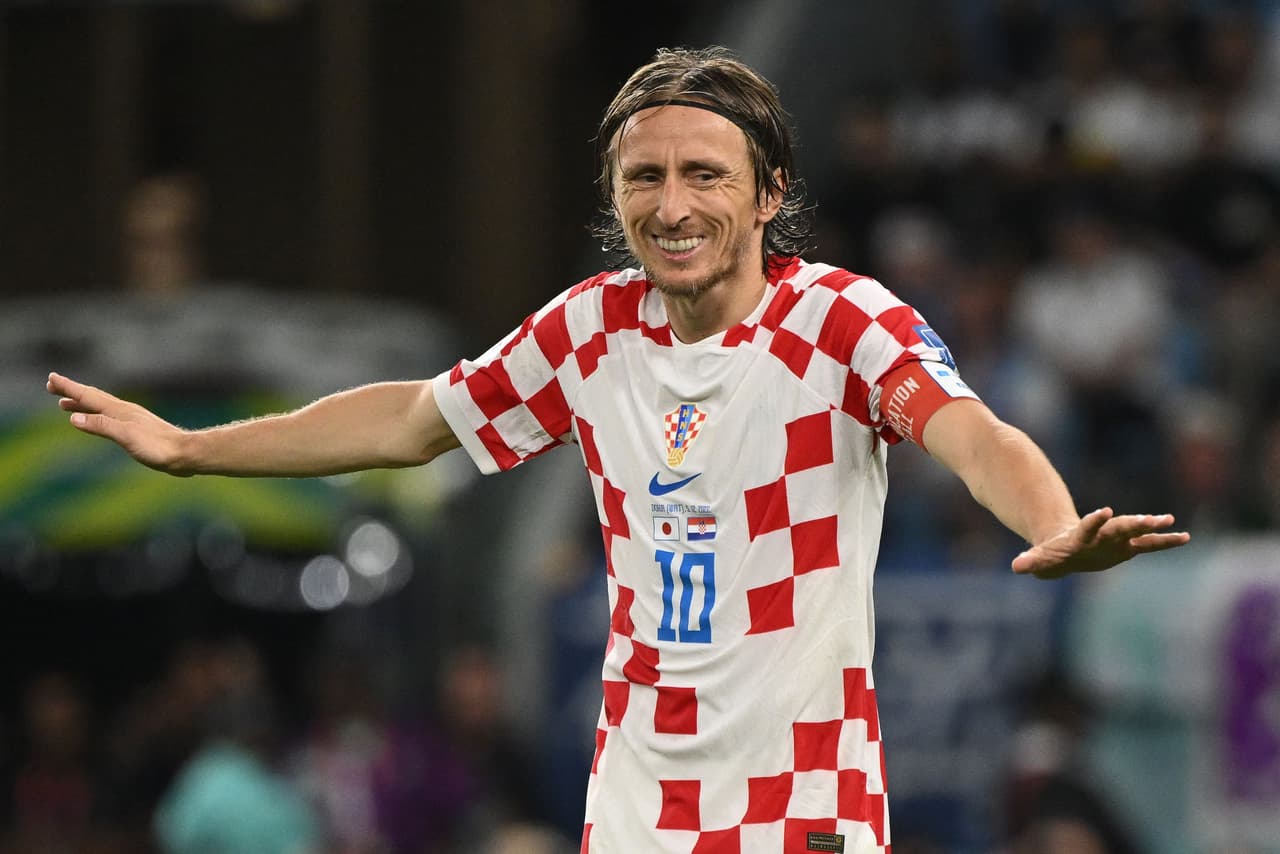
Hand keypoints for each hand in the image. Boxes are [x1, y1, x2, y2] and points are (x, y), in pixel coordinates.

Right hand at [47, 372, 191, 474]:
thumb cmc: (158, 447)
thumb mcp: (126, 436)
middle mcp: (124, 411)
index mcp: (119, 410)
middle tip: (52, 386)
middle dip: (72, 392)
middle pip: (93, 398)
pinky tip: (97, 422)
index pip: (88, 396)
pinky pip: (109, 418)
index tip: (52, 378)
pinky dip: (96, 416)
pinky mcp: (137, 430)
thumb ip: (101, 426)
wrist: (185, 454)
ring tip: (65, 404)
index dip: (69, 388)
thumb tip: (73, 418)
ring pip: (100, 408)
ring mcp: (131, 420)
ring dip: (82, 404)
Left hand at [1011, 507, 1189, 578]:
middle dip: (1131, 524)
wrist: (1065, 546)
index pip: (1088, 527)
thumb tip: (1016, 567)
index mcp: (1081, 536)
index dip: (1095, 520)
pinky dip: (1165, 542)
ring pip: (1137, 531)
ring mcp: (1117, 539)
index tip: (1105, 510)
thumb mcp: (1040, 560)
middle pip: (1118, 527)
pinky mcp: (1128, 548)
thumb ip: (1030, 562)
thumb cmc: (1053, 554)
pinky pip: (1150, 545)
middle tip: (1148, 519)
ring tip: (1168, 520)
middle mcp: (1102, 535)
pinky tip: (1185, 537)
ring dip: (1151, 527)